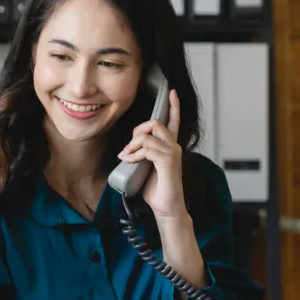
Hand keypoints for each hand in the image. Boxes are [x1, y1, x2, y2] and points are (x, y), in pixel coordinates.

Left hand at [117, 89, 185, 220]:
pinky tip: (131, 162)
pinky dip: (135, 154)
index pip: (173, 121)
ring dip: (133, 145)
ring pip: (149, 134)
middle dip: (137, 131)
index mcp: (169, 146)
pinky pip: (147, 148)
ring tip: (127, 157)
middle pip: (154, 122)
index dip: (173, 105)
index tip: (172, 92)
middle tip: (128, 149)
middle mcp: (173, 146)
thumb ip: (140, 154)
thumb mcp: (144, 167)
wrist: (166, 207)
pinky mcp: (168, 161)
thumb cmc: (156, 189)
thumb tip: (125, 150)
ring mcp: (172, 153)